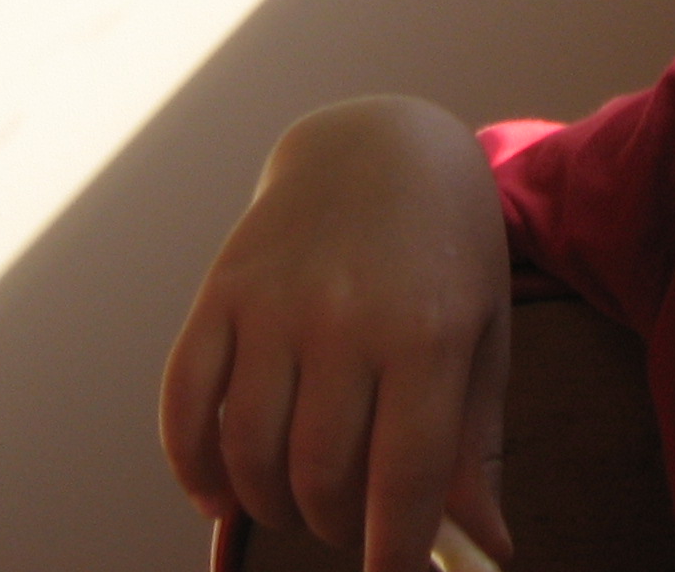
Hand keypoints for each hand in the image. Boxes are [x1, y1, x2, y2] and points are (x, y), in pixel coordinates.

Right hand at [163, 97, 514, 571]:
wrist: (381, 143)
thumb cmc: (447, 254)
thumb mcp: (482, 337)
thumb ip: (476, 448)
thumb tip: (489, 552)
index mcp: (428, 332)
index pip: (402, 483)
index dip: (392, 556)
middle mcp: (346, 316)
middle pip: (320, 476)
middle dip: (332, 527)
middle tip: (347, 524)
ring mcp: (275, 301)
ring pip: (248, 451)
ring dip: (268, 503)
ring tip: (295, 502)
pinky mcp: (221, 291)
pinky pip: (185, 403)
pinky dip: (193, 466)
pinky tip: (219, 491)